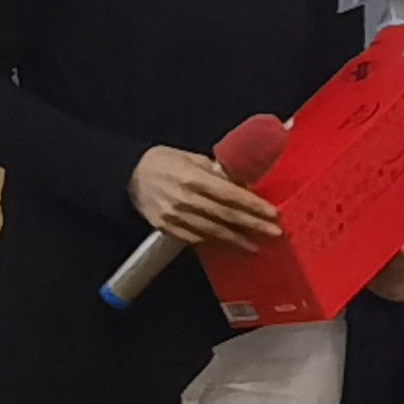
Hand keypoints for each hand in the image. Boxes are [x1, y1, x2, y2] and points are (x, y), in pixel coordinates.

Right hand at [131, 144, 282, 250]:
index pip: (231, 195)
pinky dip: (213, 241)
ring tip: (256, 245)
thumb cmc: (164, 161)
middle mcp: (185, 199)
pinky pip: (194, 237)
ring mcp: (175, 216)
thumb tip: (244, 184)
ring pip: (212, 231)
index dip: (253, 206)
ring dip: (236, 239)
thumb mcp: (193, 159)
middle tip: (274, 232)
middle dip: (252, 224)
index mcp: (194, 178)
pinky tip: (228, 244)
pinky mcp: (166, 227)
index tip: (272, 213)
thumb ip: (218, 172)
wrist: (129, 174)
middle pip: (226, 215)